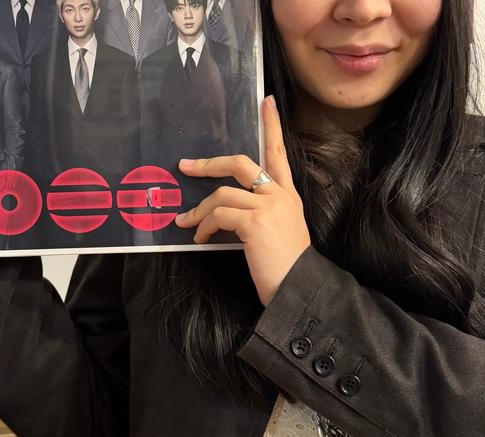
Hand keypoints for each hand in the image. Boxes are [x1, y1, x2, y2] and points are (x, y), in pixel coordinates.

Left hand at [174, 96, 310, 305]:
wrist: (298, 287)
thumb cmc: (286, 267)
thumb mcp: (280, 232)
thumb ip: (261, 215)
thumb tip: (227, 213)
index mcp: (287, 196)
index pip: (278, 154)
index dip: (271, 126)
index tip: (266, 101)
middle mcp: (279, 195)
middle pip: (240, 163)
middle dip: (208, 163)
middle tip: (186, 166)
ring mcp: (267, 206)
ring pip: (221, 194)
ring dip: (198, 210)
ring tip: (186, 224)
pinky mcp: (254, 222)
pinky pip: (218, 215)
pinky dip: (204, 226)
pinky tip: (200, 239)